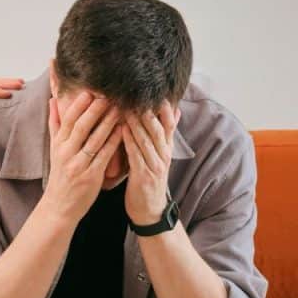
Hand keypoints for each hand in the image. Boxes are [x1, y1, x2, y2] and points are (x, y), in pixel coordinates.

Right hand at [40, 92, 122, 221]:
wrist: (60, 205)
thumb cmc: (60, 175)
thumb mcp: (53, 149)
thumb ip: (55, 124)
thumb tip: (52, 101)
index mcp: (58, 144)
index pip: (68, 120)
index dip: (79, 105)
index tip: (90, 91)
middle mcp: (66, 153)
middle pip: (81, 127)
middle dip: (94, 110)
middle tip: (108, 95)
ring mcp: (78, 164)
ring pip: (94, 139)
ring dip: (107, 122)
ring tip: (119, 108)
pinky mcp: (91, 175)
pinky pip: (104, 155)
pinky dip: (113, 142)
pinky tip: (122, 130)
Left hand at [123, 101, 180, 224]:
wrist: (149, 210)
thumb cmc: (149, 179)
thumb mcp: (159, 155)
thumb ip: (163, 134)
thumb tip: (174, 111)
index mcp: (165, 148)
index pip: (167, 122)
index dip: (162, 105)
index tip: (154, 87)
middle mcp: (163, 154)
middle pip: (157, 126)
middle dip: (148, 108)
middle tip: (138, 91)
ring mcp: (155, 164)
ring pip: (147, 138)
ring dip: (137, 120)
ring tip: (127, 104)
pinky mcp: (144, 175)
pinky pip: (136, 154)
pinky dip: (130, 140)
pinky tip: (122, 128)